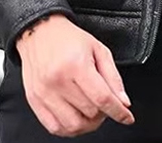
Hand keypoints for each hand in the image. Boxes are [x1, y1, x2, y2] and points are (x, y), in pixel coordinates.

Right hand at [15, 13, 134, 135]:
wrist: (39, 32)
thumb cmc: (69, 38)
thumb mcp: (98, 49)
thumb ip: (113, 76)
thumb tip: (123, 101)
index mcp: (76, 65)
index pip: (102, 98)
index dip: (118, 111)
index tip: (127, 117)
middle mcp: (58, 81)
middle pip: (89, 113)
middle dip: (104, 113)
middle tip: (106, 104)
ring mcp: (44, 93)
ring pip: (73, 126)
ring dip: (88, 125)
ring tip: (92, 112)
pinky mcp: (34, 101)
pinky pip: (54, 127)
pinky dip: (69, 129)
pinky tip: (77, 118)